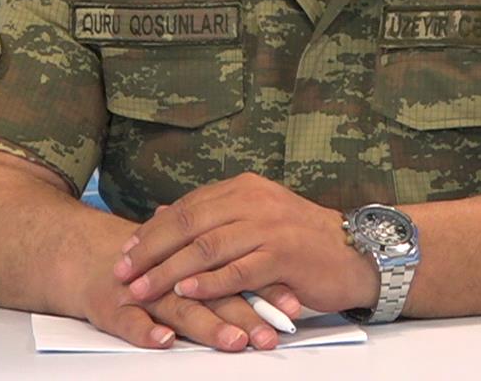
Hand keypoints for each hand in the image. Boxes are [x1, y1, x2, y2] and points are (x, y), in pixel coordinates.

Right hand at [81, 260, 284, 351]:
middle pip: (214, 290)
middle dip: (245, 313)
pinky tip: (164, 340)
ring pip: (177, 306)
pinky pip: (128, 321)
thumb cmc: (148, 260)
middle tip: (271, 335)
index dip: (266, 287)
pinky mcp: (111, 307)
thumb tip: (283, 278)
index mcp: (193, 254)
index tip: (293, 306)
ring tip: (234, 340)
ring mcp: (141, 290)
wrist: (86, 255)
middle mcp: (171, 271)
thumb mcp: (188, 255)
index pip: (237, 269)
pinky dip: (145, 331)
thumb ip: (229, 264)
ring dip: (207, 324)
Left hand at [114, 172, 378, 315]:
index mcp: (244, 188)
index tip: (125, 253)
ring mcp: (269, 226)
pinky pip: (238, 270)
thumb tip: (161, 214)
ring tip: (143, 289)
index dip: (153, 231)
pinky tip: (187, 292)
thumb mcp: (255, 219)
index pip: (187, 207)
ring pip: (207, 247)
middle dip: (152, 251)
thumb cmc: (303, 241)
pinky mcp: (284, 255)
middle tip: (122, 273)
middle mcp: (254, 201)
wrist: (357, 253)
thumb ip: (212, 217)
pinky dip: (209, 282)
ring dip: (170, 270)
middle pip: (190, 224)